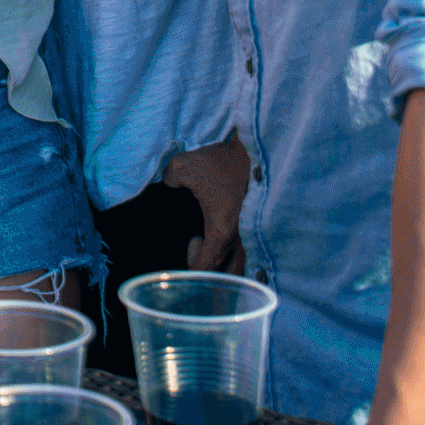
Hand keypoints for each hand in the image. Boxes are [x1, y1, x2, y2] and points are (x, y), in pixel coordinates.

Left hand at [162, 138, 251, 273]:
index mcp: (220, 231)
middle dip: (210, 269)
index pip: (204, 267)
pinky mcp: (259, 228)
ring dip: (226, 265)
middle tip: (202, 248)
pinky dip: (238, 256)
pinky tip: (229, 241)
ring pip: (240, 266)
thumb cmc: (220, 162)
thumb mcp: (183, 166)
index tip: (191, 240)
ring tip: (215, 248)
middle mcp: (239, 240)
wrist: (254, 151)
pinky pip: (249, 254)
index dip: (192, 261)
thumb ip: (167, 180)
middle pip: (225, 273)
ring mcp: (252, 236)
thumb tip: (165, 187)